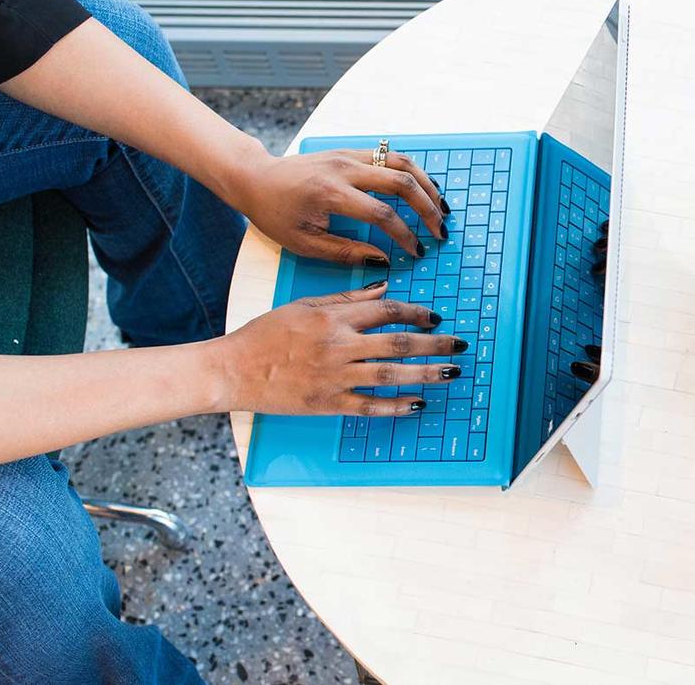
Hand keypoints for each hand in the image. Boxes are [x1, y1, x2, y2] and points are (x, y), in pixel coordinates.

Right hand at [210, 283, 468, 415]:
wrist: (234, 369)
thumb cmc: (266, 334)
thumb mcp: (305, 305)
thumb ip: (347, 298)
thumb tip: (385, 288)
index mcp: (333, 318)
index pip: (386, 310)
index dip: (416, 313)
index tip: (436, 317)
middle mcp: (339, 346)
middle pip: (398, 342)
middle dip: (434, 342)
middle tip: (460, 344)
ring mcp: (335, 377)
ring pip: (391, 374)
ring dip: (426, 373)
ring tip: (451, 372)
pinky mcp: (328, 403)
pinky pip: (370, 406)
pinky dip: (397, 406)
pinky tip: (419, 404)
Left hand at [228, 147, 447, 263]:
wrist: (255, 178)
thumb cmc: (275, 213)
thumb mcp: (304, 242)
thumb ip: (346, 252)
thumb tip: (383, 259)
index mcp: (331, 193)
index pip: (382, 214)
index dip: (405, 235)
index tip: (417, 251)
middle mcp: (344, 169)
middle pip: (401, 182)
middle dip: (427, 209)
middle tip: (440, 231)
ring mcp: (350, 155)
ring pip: (402, 163)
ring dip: (427, 185)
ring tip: (442, 208)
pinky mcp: (351, 151)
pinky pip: (391, 156)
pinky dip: (413, 172)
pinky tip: (424, 189)